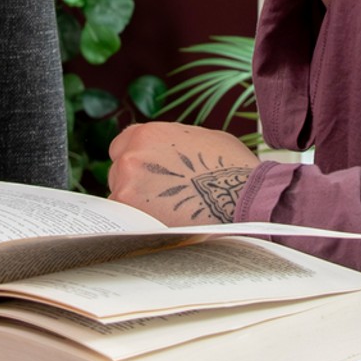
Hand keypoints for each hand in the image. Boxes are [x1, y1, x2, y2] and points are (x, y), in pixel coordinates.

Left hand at [109, 121, 257, 225]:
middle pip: (118, 173)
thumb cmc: (230, 167)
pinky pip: (124, 221)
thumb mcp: (200, 138)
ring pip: (119, 198)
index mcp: (147, 133)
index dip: (134, 160)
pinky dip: (137, 225)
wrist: (242, 197)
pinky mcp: (131, 214)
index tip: (143, 174)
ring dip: (135, 206)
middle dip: (134, 184)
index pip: (122, 146)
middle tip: (157, 198)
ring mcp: (127, 186)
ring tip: (164, 215)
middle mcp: (132, 156)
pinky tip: (158, 227)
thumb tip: (166, 152)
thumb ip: (172, 143)